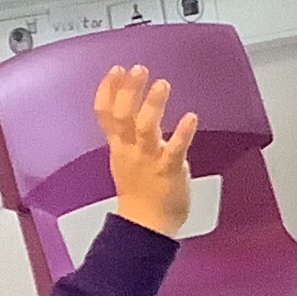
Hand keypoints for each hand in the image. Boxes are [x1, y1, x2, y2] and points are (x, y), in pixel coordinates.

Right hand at [98, 65, 198, 237]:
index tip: (115, 69)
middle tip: (139, 69)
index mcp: (119, 147)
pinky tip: (191, 117)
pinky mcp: (168, 170)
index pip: (105, 114)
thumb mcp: (124, 159)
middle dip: (129, 90)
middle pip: (122, 115)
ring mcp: (148, 160)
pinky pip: (174, 150)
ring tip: (162, 84)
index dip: (108, 90)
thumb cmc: (140, 194)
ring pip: (144, 128)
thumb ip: (126, 137)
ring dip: (153, 104)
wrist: (146, 226)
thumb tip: (132, 114)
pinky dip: (182, 133)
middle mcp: (130, 150)